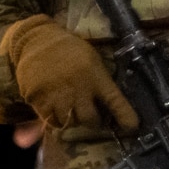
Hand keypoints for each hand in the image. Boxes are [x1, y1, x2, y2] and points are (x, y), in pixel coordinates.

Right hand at [2, 15, 137, 131]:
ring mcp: (57, 96)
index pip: (114, 100)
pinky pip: (48, 120)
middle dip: (93, 122)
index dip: (124, 115)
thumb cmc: (71, 50)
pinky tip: (55, 110)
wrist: (38, 41)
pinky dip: (53, 119)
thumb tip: (106, 103)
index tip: (132, 127)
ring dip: (72, 121)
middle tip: (92, 118)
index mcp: (96, 77)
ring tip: (72, 111)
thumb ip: (98, 81)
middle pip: (89, 119)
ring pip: (68, 123)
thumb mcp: (92, 60)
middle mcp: (78, 89)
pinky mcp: (37, 100)